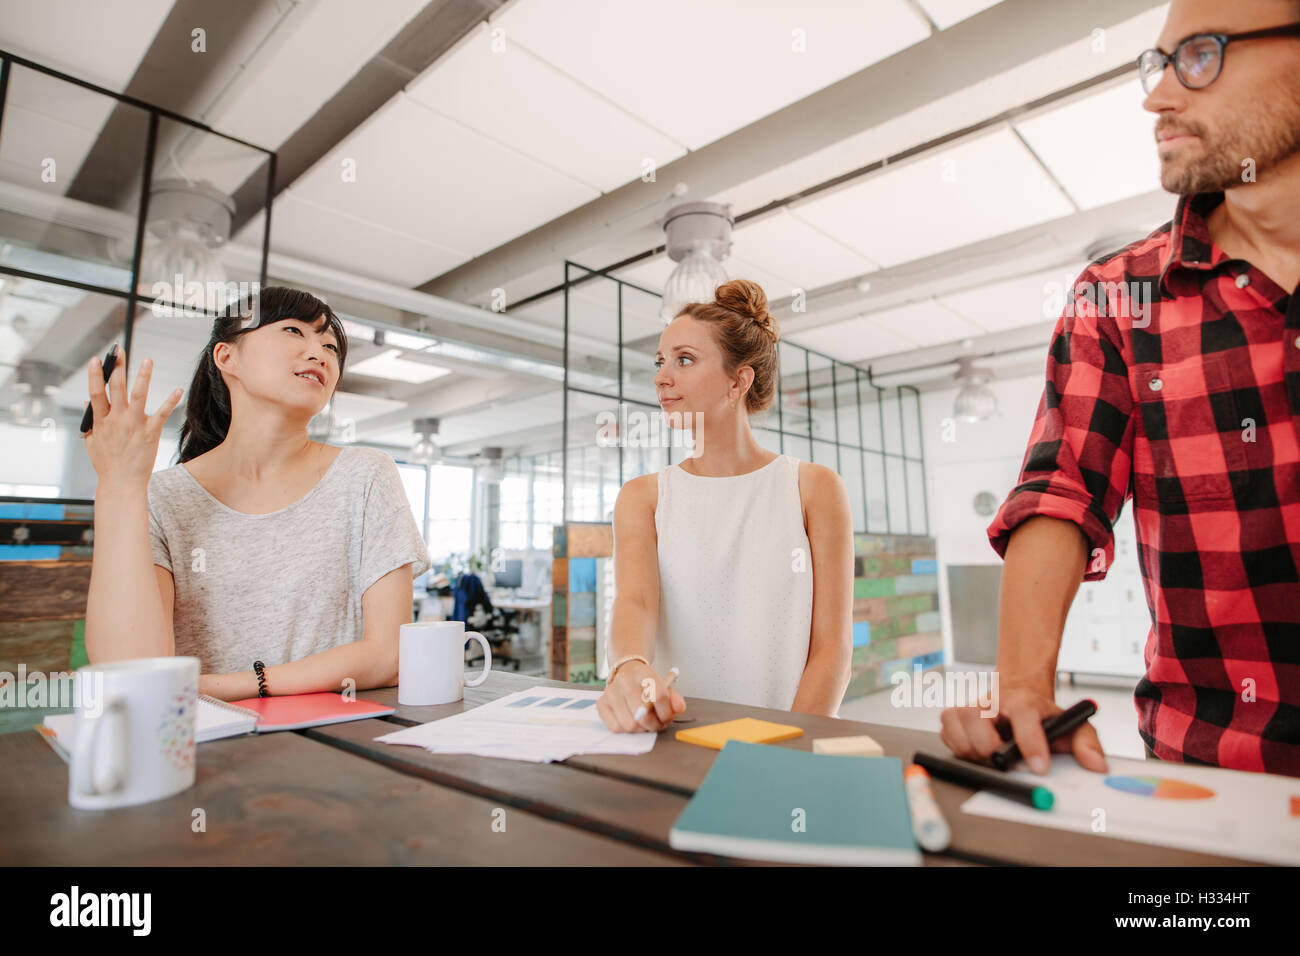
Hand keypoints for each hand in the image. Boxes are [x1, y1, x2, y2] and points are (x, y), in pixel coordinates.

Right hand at [82, 346, 183, 490]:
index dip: (95, 375)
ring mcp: (134, 424)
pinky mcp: (150, 432)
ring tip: (148, 360)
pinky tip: (177, 389)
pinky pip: (162, 413)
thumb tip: (89, 405)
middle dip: (117, 367)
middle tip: (119, 349)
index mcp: (100, 421)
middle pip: (116, 388)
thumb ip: (91, 423)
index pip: (95, 392)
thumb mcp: (91, 442)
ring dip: (143, 376)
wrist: (122, 483)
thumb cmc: (107, 464)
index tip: (96, 359)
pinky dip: (170, 401)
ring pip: (139, 395)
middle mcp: (117, 419)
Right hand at [597, 660, 685, 732]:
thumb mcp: (663, 685)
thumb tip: (679, 708)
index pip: (659, 696)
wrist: (626, 672)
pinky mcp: (601, 703)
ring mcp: (611, 692)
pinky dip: (626, 730)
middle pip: (643, 714)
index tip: (668, 718)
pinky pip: (615, 727)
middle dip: (654, 725)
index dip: (666, 713)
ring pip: (630, 724)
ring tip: (645, 723)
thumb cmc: (646, 683)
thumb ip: (674, 698)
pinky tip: (631, 721)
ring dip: (641, 729)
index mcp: (643, 673)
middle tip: (657, 724)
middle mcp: (625, 681)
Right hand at [939, 683, 1106, 774]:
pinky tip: (976, 748)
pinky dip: (959, 748)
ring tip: (992, 756)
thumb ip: (1087, 743)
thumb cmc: (1041, 714)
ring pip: (959, 732)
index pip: (1025, 717)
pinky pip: (947, 736)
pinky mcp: (951, 716)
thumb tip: (1096, 765)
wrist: (1017, 693)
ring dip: (974, 752)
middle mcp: (992, 701)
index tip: (1039, 767)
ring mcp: (968, 707)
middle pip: (980, 726)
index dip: (1031, 744)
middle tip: (1007, 762)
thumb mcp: (1071, 725)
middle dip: (993, 752)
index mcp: (1023, 701)